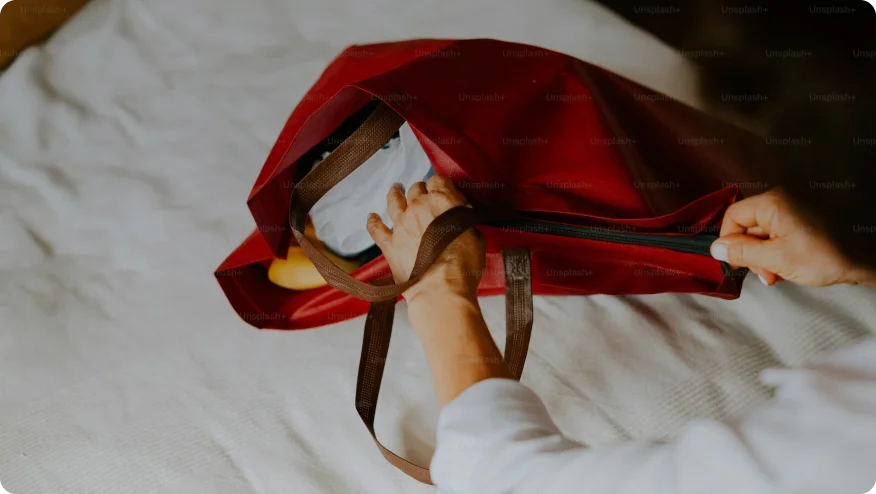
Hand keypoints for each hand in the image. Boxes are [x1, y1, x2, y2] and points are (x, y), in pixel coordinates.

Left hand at [365, 175, 485, 303]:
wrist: (441, 288)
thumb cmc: (462, 265)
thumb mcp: (475, 236)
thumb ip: (465, 221)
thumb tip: (461, 218)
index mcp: (442, 201)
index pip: (438, 180)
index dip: (441, 184)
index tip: (442, 189)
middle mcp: (418, 208)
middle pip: (416, 189)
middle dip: (420, 190)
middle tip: (422, 194)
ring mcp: (401, 225)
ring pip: (393, 201)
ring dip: (394, 193)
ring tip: (395, 190)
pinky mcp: (390, 244)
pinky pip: (376, 229)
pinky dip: (373, 221)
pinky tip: (372, 217)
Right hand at [710, 188, 875, 286]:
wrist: (864, 259)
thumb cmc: (824, 257)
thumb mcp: (775, 259)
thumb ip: (742, 253)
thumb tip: (715, 249)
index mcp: (773, 203)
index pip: (734, 216)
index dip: (729, 241)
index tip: (735, 261)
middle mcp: (782, 200)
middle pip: (748, 225)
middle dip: (751, 253)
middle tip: (763, 274)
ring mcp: (794, 208)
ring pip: (763, 232)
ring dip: (764, 256)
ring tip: (776, 274)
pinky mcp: (803, 218)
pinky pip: (778, 232)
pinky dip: (777, 250)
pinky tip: (785, 266)